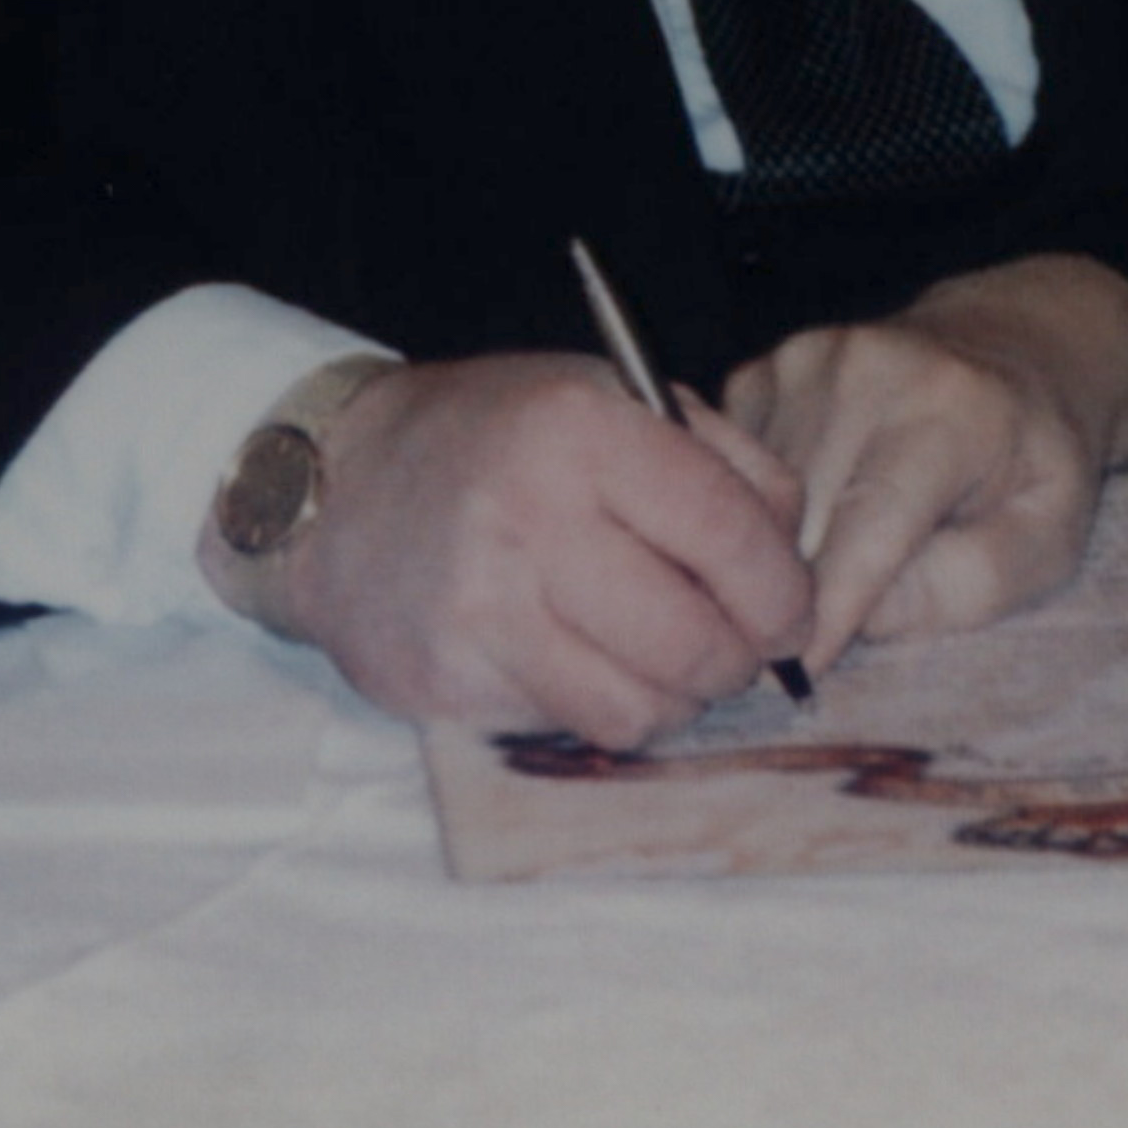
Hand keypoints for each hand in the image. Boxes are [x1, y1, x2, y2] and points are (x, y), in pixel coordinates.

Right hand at [270, 349, 819, 751]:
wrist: (336, 489)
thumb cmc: (497, 442)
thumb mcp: (609, 399)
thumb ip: (721, 464)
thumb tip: (792, 567)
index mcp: (579, 429)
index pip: (728, 532)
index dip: (782, 592)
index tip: (789, 612)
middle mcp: (528, 517)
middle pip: (694, 641)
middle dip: (737, 660)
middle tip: (732, 645)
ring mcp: (481, 608)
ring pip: (642, 708)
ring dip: (674, 697)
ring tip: (657, 654)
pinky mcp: (449, 682)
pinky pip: (575, 728)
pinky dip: (603, 708)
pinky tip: (584, 661)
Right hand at [719, 252, 1127, 668]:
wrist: (1011, 350)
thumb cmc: (1034, 462)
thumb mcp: (1046, 539)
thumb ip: (969, 583)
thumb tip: (862, 616)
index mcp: (950, 408)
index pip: (869, 522)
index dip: (829, 608)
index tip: (794, 675)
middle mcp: (865, 368)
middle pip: (799, 518)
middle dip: (799, 592)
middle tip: (814, 643)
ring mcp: (802, 362)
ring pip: (753, 499)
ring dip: (777, 553)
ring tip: (827, 574)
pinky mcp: (761, 371)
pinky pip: (732, 472)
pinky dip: (759, 513)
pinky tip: (811, 519)